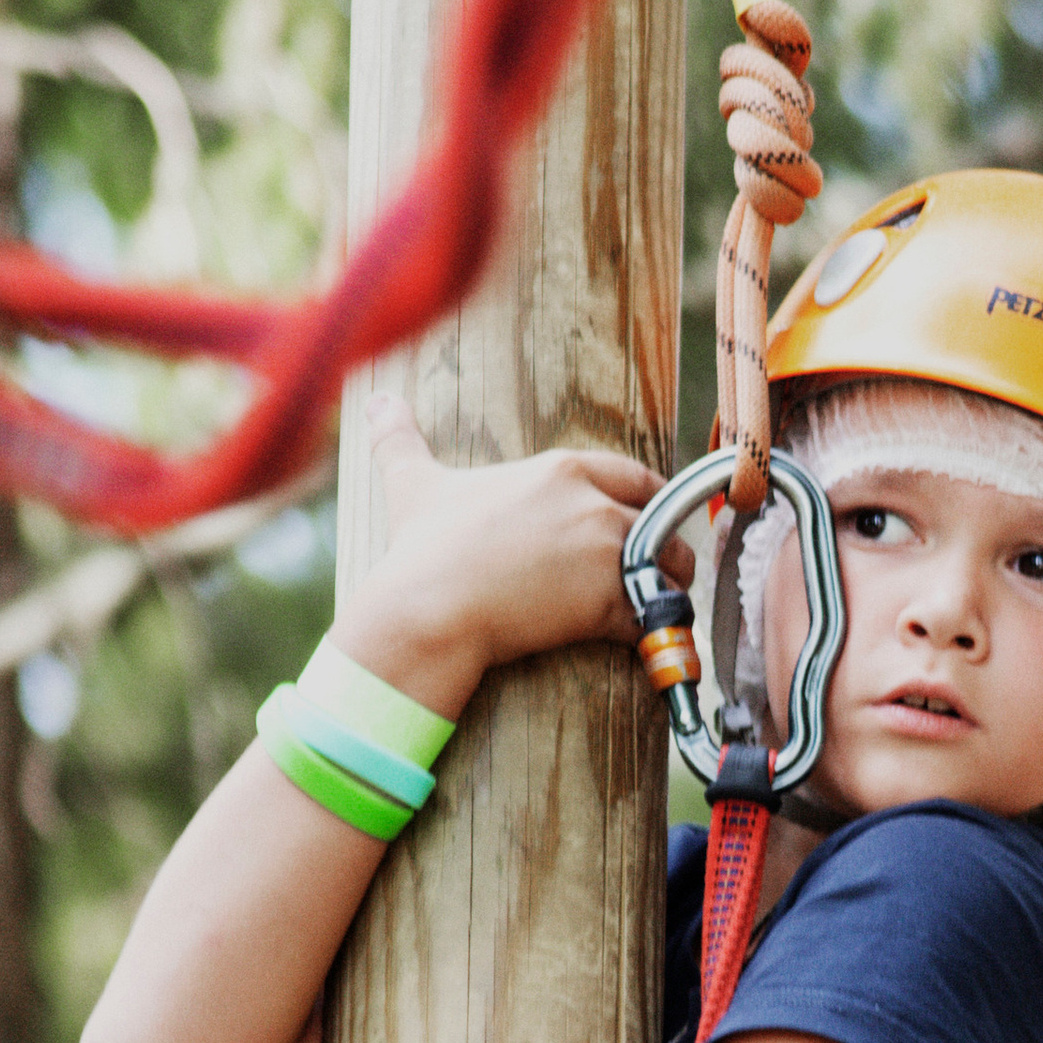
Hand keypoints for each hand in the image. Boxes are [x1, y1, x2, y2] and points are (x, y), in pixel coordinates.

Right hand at [334, 388, 691, 712]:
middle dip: (665, 546)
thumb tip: (374, 402)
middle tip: (659, 570)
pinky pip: (650, 616)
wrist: (428, 608)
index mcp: (561, 471)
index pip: (633, 475)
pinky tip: (639, 640)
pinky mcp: (605, 603)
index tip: (648, 516)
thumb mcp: (414, 484)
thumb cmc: (423, 549)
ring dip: (668, 588)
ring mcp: (603, 553)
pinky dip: (651, 630)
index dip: (646, 498)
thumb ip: (400, 440)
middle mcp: (592, 504)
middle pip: (661, 522)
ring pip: (667, 568)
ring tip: (658, 607)